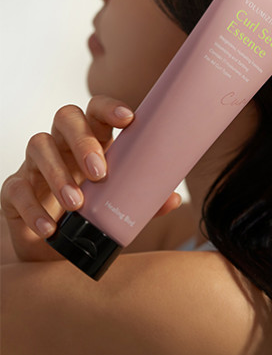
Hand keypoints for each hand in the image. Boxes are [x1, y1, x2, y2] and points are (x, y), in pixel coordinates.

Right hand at [1, 95, 181, 262]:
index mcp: (93, 139)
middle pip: (66, 117)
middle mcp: (64, 143)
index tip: (129, 119)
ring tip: (77, 204)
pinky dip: (33, 208)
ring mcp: (36, 163)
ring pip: (39, 145)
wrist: (59, 246)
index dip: (110, 108)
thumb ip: (144, 199)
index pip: (97, 110)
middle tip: (100, 172)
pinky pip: (17, 188)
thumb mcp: (120, 204)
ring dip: (58, 174)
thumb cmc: (94, 212)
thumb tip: (172, 198)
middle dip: (83, 140)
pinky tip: (50, 227)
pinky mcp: (15, 189)